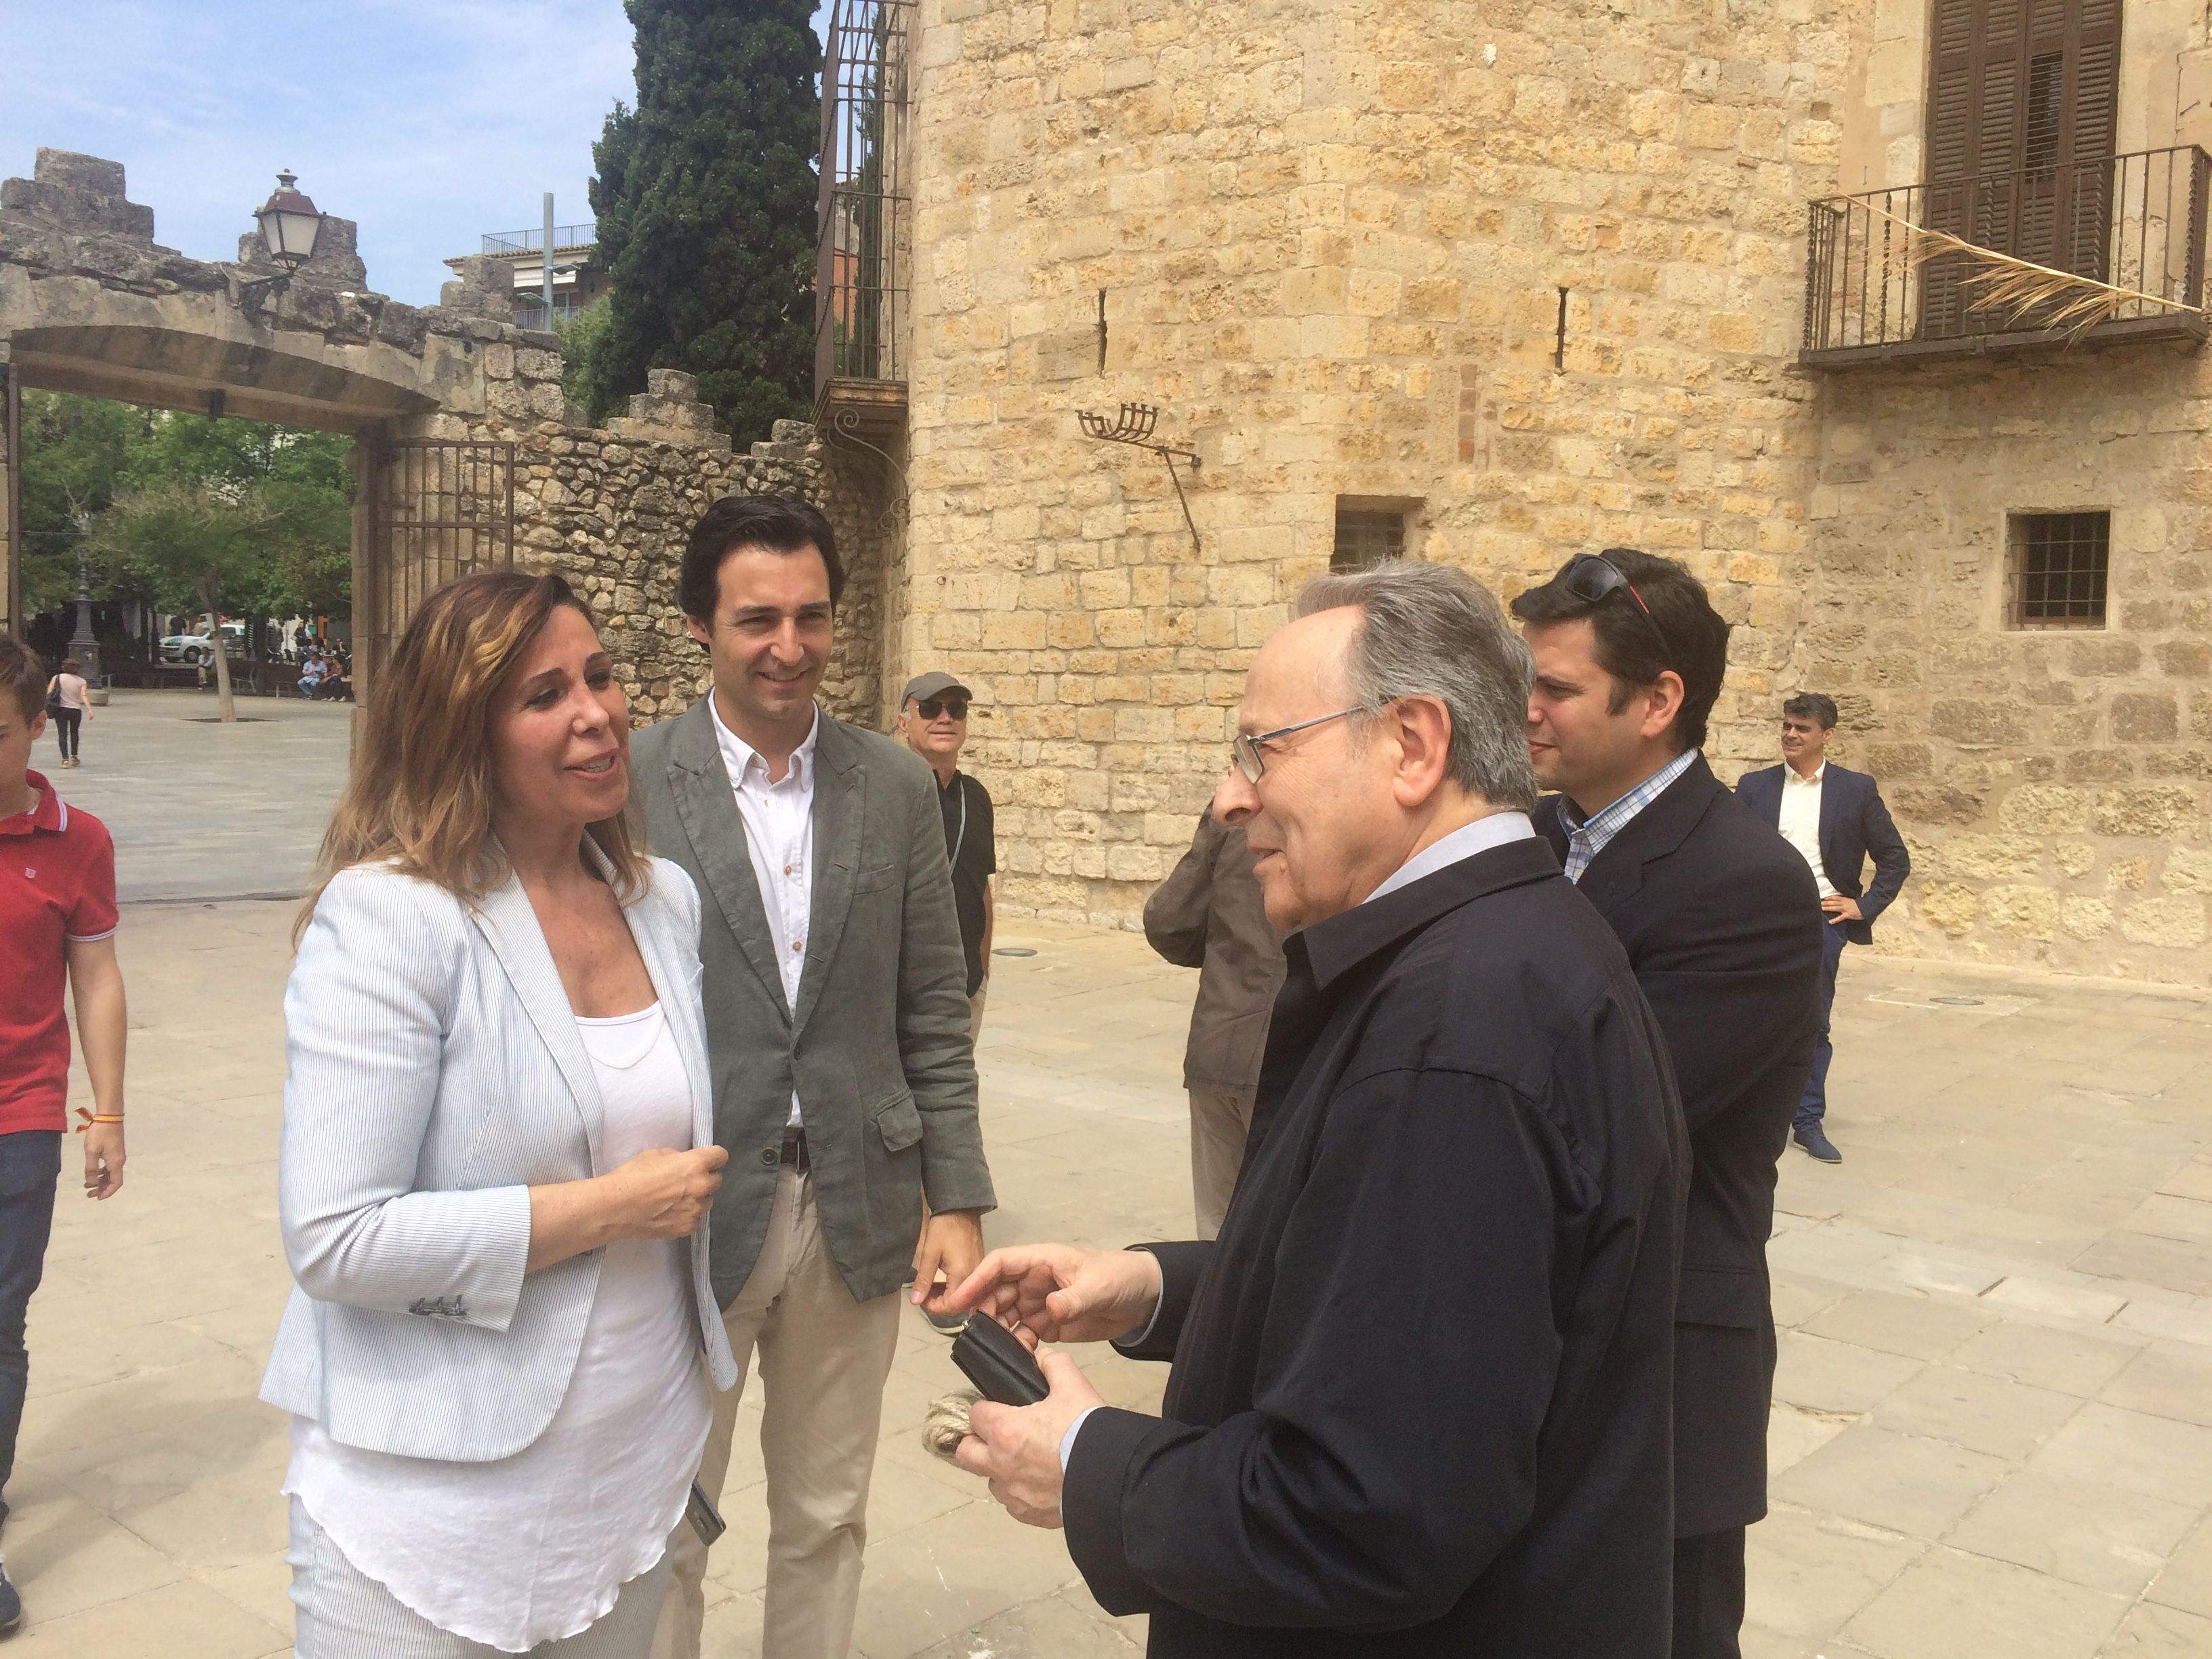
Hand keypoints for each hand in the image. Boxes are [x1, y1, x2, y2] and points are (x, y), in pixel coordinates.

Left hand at [83, 1121, 124, 1199]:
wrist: (110, 1116)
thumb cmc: (99, 1133)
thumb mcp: (91, 1151)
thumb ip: (91, 1168)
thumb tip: (91, 1182)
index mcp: (115, 1162)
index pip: (116, 1183)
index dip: (108, 1192)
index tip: (97, 1198)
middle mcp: (119, 1161)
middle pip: (114, 1180)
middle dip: (102, 1189)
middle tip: (88, 1194)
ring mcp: (118, 1156)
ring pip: (111, 1174)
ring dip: (101, 1181)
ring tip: (88, 1185)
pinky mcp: (115, 1151)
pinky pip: (110, 1167)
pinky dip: (102, 1173)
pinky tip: (93, 1172)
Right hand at [599, 1145, 726, 1240]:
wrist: (616, 1208)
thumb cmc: (632, 1175)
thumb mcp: (655, 1154)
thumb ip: (676, 1158)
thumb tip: (681, 1163)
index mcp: (696, 1164)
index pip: (721, 1156)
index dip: (713, 1157)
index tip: (707, 1160)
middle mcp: (701, 1187)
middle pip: (717, 1180)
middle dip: (705, 1178)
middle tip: (687, 1180)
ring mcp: (696, 1210)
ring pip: (707, 1201)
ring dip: (698, 1198)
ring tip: (677, 1199)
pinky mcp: (687, 1228)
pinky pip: (696, 1219)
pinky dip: (688, 1215)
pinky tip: (671, 1213)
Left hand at [913, 1209, 984, 1311]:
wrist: (961, 1207)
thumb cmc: (944, 1227)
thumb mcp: (929, 1253)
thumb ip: (923, 1279)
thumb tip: (916, 1301)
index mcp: (963, 1276)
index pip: (951, 1306)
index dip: (933, 1307)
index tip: (920, 1299)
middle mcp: (975, 1277)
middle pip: (959, 1303)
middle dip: (939, 1303)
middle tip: (923, 1293)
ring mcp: (978, 1271)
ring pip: (963, 1294)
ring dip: (946, 1295)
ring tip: (929, 1287)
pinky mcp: (978, 1265)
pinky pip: (967, 1284)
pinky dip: (953, 1286)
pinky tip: (941, 1279)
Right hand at [945, 1242, 1162, 1345]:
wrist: (1141, 1299)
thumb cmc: (1119, 1277)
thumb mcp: (1098, 1286)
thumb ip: (1073, 1298)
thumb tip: (1049, 1309)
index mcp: (1041, 1260)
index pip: (1000, 1264)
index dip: (976, 1279)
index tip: (958, 1300)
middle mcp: (1034, 1280)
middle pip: (995, 1291)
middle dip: (982, 1309)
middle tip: (974, 1332)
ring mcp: (1039, 1302)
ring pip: (1004, 1314)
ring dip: (996, 1329)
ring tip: (992, 1348)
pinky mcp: (1046, 1324)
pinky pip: (1020, 1333)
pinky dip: (1015, 1344)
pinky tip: (1017, 1355)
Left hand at [953, 1348, 1102, 1527]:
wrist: (1112, 1478)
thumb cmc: (1088, 1431)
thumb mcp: (1073, 1386)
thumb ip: (1053, 1365)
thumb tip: (1041, 1358)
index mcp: (1005, 1430)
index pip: (975, 1414)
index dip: (986, 1407)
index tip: (999, 1407)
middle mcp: (1000, 1465)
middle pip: (965, 1453)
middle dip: (975, 1441)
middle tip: (997, 1436)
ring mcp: (1013, 1493)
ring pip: (989, 1480)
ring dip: (999, 1469)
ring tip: (1026, 1460)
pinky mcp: (1028, 1514)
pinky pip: (1012, 1503)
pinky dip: (1020, 1492)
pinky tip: (1041, 1482)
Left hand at [1822, 895, 1862, 923]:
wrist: (1867, 908)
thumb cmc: (1860, 905)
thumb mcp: (1852, 901)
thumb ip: (1846, 901)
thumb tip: (1840, 901)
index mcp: (1845, 900)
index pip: (1836, 897)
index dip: (1829, 897)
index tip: (1824, 898)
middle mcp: (1844, 903)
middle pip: (1833, 902)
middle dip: (1826, 902)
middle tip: (1818, 902)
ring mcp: (1846, 909)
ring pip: (1835, 908)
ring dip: (1828, 908)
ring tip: (1821, 909)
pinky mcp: (1848, 915)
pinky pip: (1840, 917)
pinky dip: (1835, 920)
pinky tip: (1830, 922)